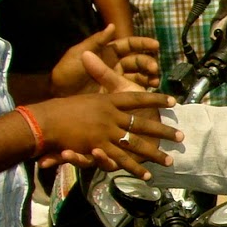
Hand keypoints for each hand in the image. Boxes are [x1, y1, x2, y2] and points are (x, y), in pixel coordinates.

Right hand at [33, 60, 182, 178]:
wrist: (45, 120)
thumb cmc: (61, 108)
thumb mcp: (83, 95)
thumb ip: (92, 77)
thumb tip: (89, 53)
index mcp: (108, 100)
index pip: (137, 98)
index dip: (155, 99)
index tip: (173, 101)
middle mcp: (111, 115)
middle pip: (142, 123)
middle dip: (163, 131)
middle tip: (181, 137)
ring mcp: (107, 132)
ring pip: (136, 144)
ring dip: (153, 153)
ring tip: (169, 159)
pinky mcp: (99, 147)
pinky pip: (120, 159)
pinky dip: (134, 166)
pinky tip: (147, 173)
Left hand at [50, 25, 162, 95]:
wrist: (59, 96)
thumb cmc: (67, 72)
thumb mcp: (79, 53)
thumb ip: (97, 41)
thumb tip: (113, 25)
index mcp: (107, 52)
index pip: (129, 45)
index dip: (142, 43)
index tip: (156, 45)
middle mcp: (115, 65)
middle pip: (137, 60)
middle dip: (148, 62)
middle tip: (153, 68)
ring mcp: (117, 80)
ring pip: (139, 75)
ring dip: (149, 76)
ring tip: (154, 81)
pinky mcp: (117, 94)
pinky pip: (134, 90)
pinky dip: (144, 89)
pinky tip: (150, 90)